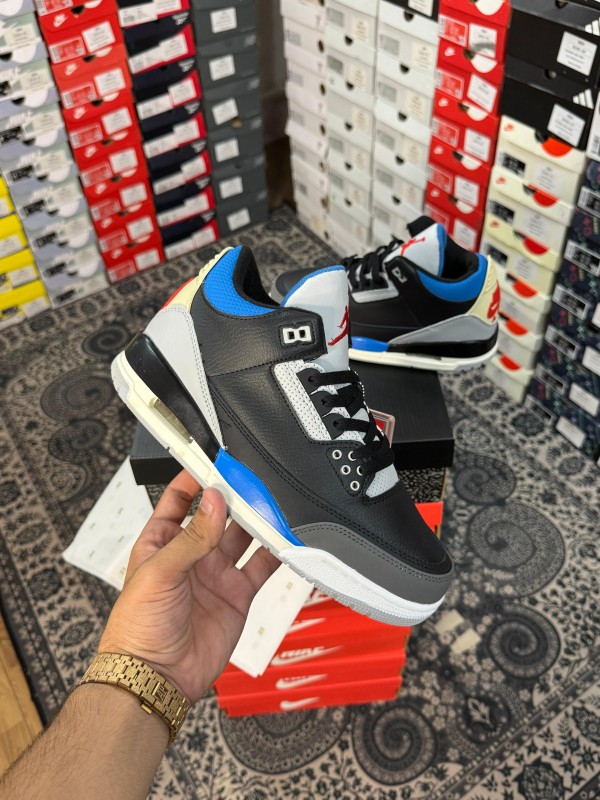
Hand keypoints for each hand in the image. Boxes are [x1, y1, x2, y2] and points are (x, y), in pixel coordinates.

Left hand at [99, 470, 278, 703]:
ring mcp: (216, 573)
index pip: (180, 500)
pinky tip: (285, 539)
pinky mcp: (237, 594)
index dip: (196, 480)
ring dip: (257, 522)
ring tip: (273, 505)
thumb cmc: (139, 628)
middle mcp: (191, 554)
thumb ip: (192, 537)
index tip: (216, 463)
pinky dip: (275, 553)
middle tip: (253, 482)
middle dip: (235, 498)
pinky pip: (261, 567)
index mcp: (162, 542)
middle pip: (218, 515)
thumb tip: (214, 501)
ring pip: (243, 537)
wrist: (157, 678)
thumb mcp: (160, 572)